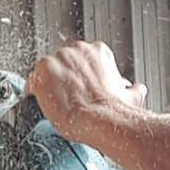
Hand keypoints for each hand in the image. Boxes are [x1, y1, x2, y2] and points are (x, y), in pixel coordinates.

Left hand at [27, 41, 147, 144]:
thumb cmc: (115, 110)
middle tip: (69, 96)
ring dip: (49, 84)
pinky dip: (34, 92)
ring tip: (56, 102)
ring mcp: (58, 59)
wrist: (100, 120)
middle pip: (63, 61)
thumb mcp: (132, 95)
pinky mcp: (42, 73)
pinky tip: (40, 102)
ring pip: (47, 70)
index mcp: (98, 51)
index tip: (81, 87)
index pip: (81, 58)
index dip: (80, 75)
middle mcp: (76, 50)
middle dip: (64, 78)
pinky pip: (32, 82)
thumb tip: (137, 89)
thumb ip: (132, 88)